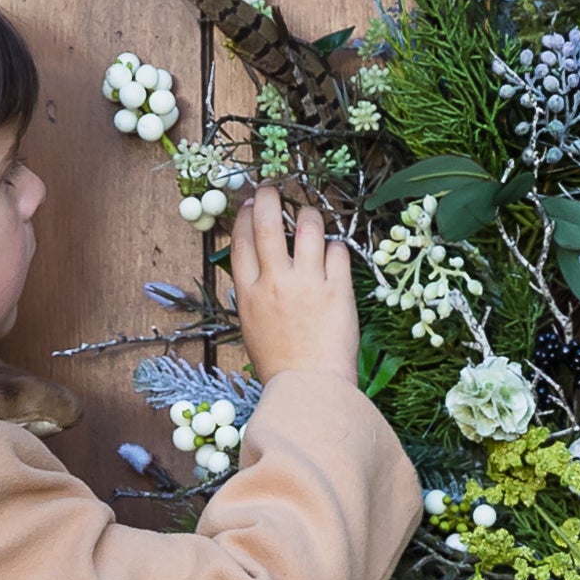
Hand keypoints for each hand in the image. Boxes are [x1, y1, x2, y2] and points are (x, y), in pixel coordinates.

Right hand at [227, 186, 358, 385]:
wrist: (309, 391)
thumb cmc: (281, 367)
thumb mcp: (252, 328)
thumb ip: (254, 293)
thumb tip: (258, 265)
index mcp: (248, 293)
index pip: (241, 238)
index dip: (244, 213)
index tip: (250, 202)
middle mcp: (275, 282)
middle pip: (267, 221)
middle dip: (270, 196)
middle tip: (275, 188)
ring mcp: (307, 284)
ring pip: (307, 226)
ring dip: (309, 215)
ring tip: (311, 217)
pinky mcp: (338, 290)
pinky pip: (338, 251)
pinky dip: (336, 248)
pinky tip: (334, 255)